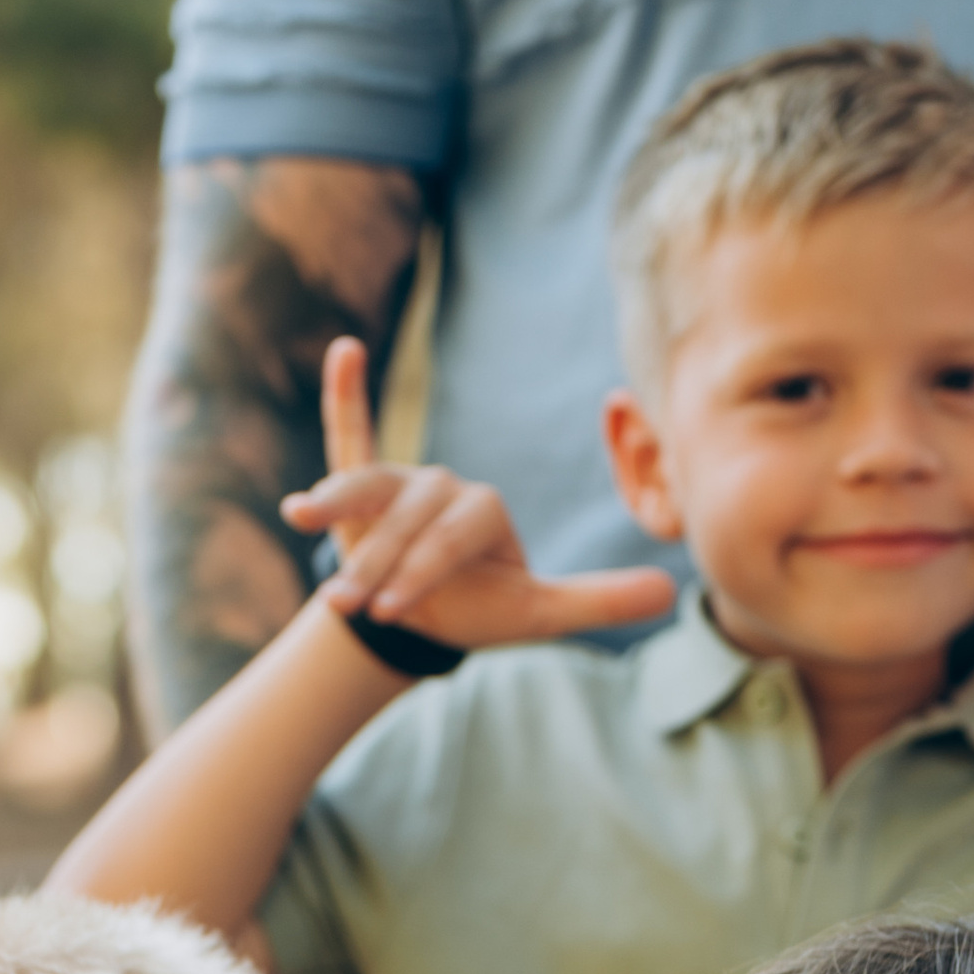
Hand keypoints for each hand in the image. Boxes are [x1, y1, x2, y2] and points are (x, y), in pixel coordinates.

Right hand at [282, 341, 672, 648]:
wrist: (417, 622)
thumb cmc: (475, 612)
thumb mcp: (539, 615)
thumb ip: (597, 600)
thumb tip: (672, 593)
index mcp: (482, 511)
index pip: (452, 530)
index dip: (424, 567)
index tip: (396, 610)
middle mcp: (442, 486)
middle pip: (407, 513)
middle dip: (380, 560)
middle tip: (354, 603)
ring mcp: (399, 483)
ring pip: (366, 486)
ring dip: (337, 511)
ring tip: (301, 523)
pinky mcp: (359, 485)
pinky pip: (353, 434)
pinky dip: (348, 395)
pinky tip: (346, 351)